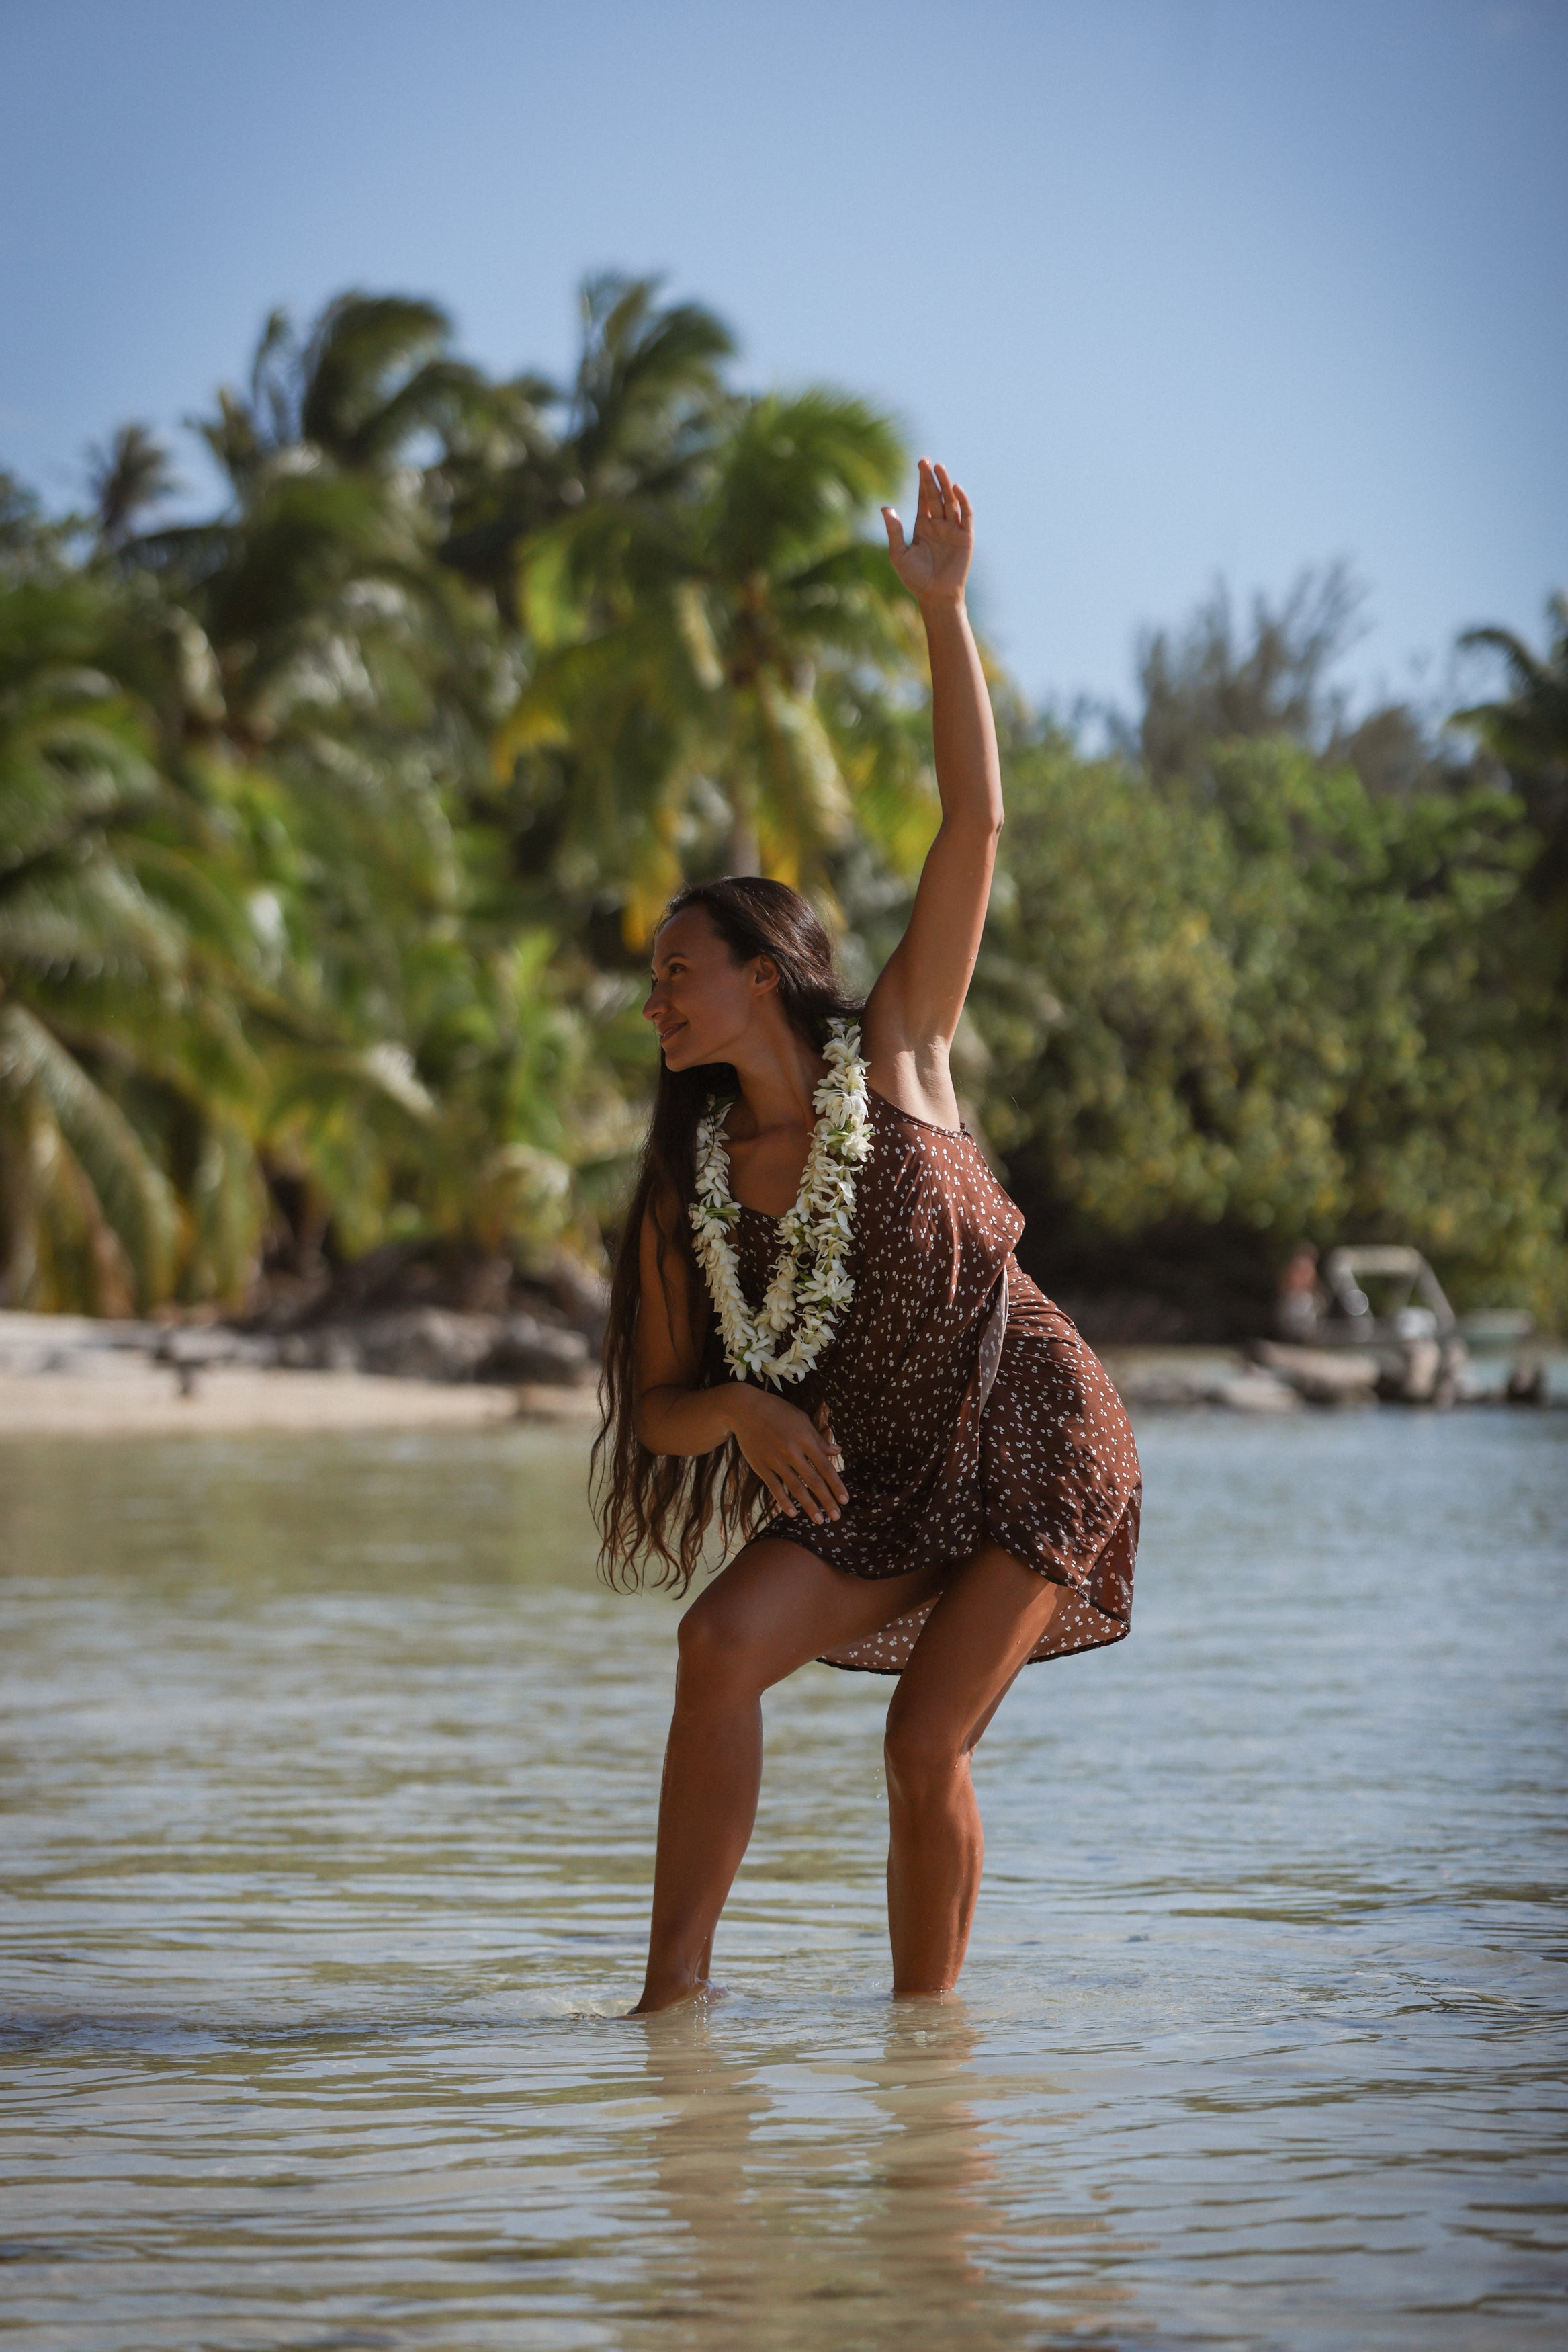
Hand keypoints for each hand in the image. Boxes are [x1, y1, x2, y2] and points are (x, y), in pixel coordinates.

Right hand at [725, 1386, 848, 1526]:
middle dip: (827, 1500)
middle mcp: (792, 1451)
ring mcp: (775, 1460)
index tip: (845, 1500)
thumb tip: (838, 1451)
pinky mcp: (760, 1466)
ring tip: (819, 1520)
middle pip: (813, 1481)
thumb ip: (819, 1439)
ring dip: (809, 1506)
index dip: (836, 1485)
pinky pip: (774, 1487)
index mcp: (805, 1439)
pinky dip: (784, 1501)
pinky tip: (792, 1513)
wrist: (744, 1409)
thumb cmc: (776, 1411)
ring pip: (796, 1487)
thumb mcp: (801, 1419)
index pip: (825, 1467)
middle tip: (836, 1517)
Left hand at [882, 457, 972, 606]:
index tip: (920, 463)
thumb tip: (885, 507)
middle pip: (936, 495)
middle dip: (931, 478)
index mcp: (924, 526)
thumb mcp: (899, 554)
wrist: (935, 597)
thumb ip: (894, 531)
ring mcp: (953, 530)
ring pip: (950, 501)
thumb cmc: (916, 580)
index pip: (924, 498)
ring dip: (946, 484)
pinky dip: (963, 501)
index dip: (922, 481)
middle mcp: (939, 525)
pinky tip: (956, 488)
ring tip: (939, 468)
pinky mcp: (965, 537)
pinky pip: (966, 515)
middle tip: (925, 460)